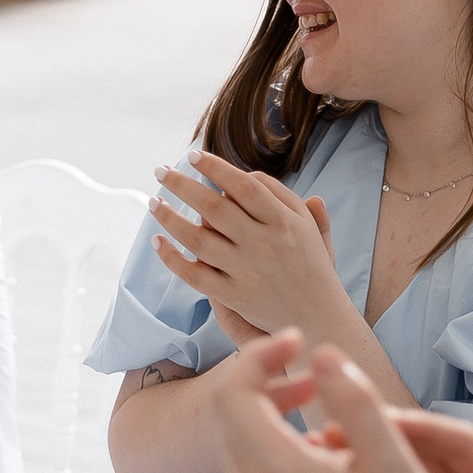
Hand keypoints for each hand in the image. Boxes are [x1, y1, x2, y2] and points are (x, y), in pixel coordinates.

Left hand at [152, 152, 342, 345]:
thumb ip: (284, 197)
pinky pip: (195, 275)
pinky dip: (172, 258)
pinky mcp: (234, 296)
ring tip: (154, 202)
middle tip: (160, 171)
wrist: (319, 317)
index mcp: (283, 222)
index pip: (244, 186)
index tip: (193, 155)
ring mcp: (246, 270)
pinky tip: (157, 241)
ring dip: (170, 217)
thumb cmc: (312, 266)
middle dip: (182, 185)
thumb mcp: (310, 226)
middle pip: (214, 207)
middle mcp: (263, 243)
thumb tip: (249, 174)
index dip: (216, 167)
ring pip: (198, 239)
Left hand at [211, 330, 457, 472]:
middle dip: (265, 385)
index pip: (234, 393)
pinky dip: (278, 459)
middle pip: (230, 422)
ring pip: (243, 456)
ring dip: (273, 424)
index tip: (297, 342)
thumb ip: (352, 396)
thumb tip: (320, 355)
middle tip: (313, 374)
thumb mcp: (389, 456)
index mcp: (274, 472)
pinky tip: (328, 465)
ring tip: (327, 417)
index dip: (259, 355)